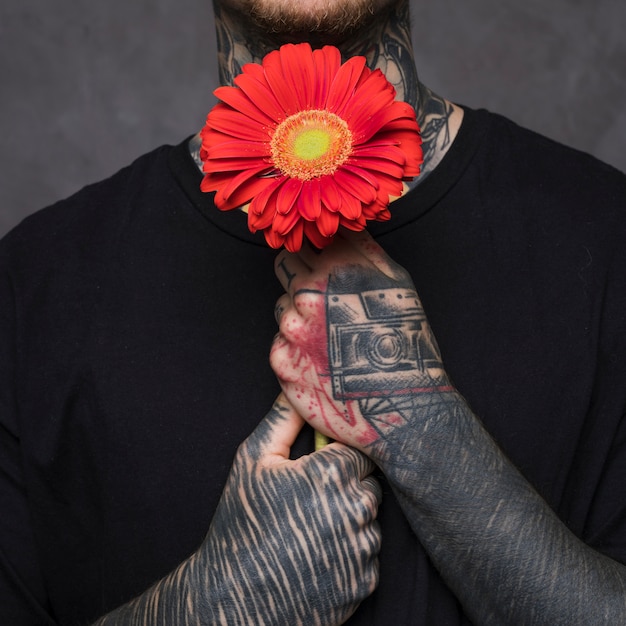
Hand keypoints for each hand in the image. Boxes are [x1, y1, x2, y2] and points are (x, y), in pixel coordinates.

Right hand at [94, 394, 380, 625]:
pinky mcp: (364, 583)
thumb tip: (297, 385)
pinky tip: (320, 557)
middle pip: (370, 484)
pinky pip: (370, 556)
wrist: (234, 600)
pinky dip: (352, 555)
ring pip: (371, 520)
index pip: (361, 451)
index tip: (319, 469)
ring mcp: (362, 550)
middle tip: (312, 500)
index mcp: (331, 473)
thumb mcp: (252, 461)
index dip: (339, 459)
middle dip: (348, 487)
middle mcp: (354, 509)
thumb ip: (282, 419)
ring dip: (351, 521)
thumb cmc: (241, 523)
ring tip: (312, 530)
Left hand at [271, 230, 454, 455]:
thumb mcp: (398, 282)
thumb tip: (345, 226)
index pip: (305, 240)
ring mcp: (291, 329)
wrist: (403, 405)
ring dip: (299, 313)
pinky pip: (279, 341)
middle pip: (285, 265)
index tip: (322, 260)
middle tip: (324, 298)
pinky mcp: (282, 361)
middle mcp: (308, 293)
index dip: (314, 249)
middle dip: (300, 273)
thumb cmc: (406, 342)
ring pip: (282, 306)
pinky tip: (322, 359)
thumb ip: (365, 247)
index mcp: (337, 267)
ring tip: (330, 336)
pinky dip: (295, 347)